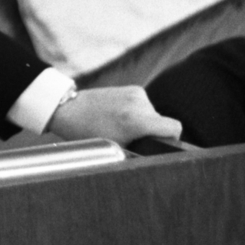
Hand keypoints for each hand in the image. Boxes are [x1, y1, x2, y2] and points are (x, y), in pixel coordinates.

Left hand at [46, 86, 181, 144]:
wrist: (70, 109)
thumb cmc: (89, 133)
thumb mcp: (116, 148)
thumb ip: (141, 151)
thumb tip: (160, 155)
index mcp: (136, 120)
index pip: (174, 127)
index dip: (172, 139)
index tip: (159, 145)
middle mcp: (139, 103)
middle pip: (162, 123)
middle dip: (151, 132)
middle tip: (130, 138)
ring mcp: (136, 93)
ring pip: (154, 115)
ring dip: (143, 122)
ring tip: (121, 126)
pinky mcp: (133, 88)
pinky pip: (146, 106)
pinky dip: (138, 113)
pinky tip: (120, 116)